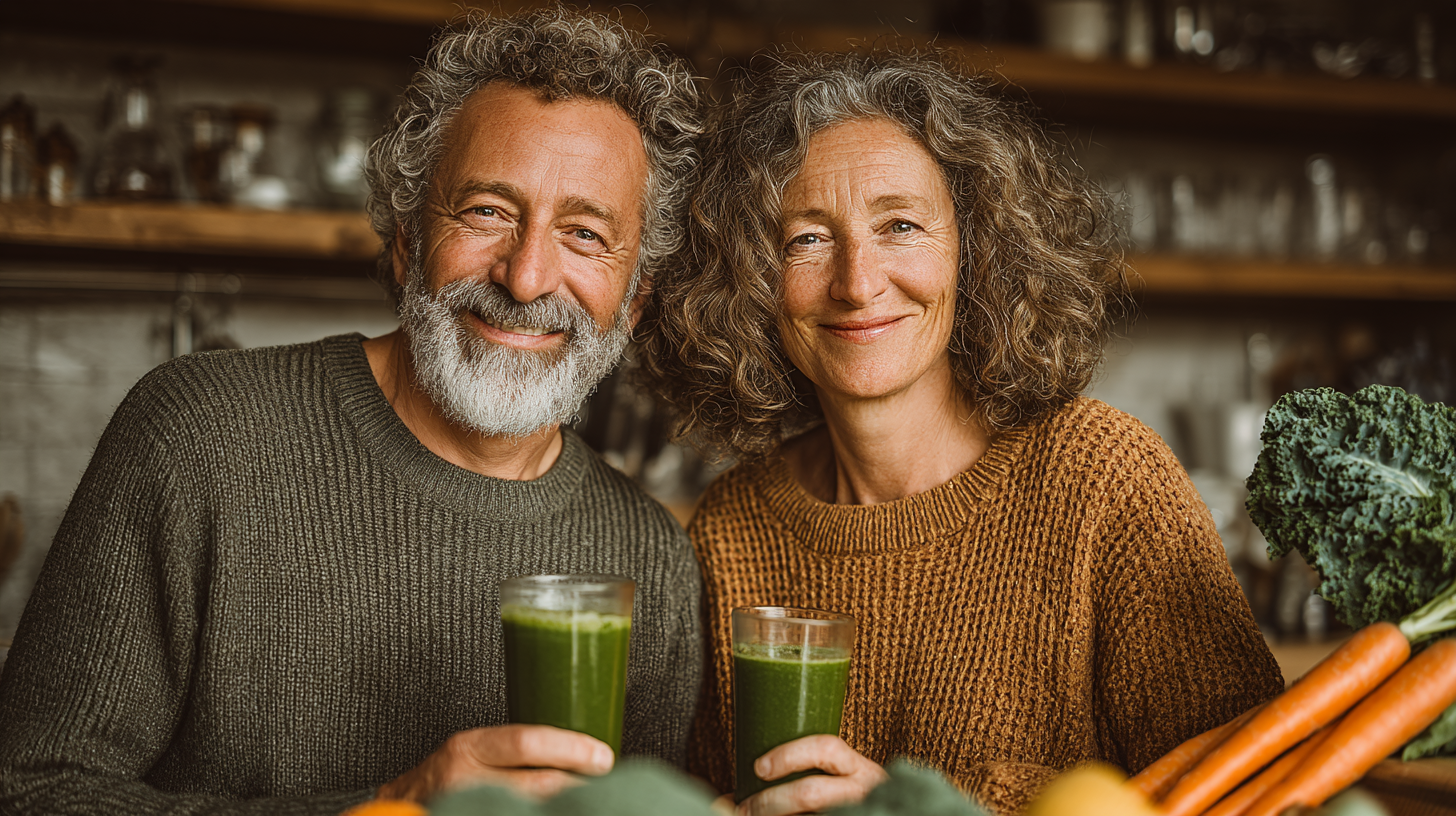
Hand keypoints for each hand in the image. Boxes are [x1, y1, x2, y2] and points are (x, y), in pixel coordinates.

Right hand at [376, 724, 613, 802]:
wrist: (401, 809)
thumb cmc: (444, 778)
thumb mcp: (474, 752)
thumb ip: (515, 752)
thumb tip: (580, 752)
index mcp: (469, 749)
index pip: (527, 743)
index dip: (571, 749)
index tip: (602, 757)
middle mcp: (465, 781)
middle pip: (537, 784)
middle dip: (577, 786)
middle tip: (605, 785)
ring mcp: (468, 807)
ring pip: (530, 809)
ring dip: (564, 807)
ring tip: (588, 803)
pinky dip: (542, 815)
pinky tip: (559, 812)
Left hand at [738, 735, 886, 815]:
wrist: (892, 815)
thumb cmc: (853, 798)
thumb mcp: (842, 778)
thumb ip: (806, 773)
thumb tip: (728, 796)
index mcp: (859, 769)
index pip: (826, 748)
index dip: (789, 755)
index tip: (759, 768)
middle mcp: (863, 791)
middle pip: (811, 792)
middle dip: (770, 802)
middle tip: (745, 808)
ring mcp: (859, 810)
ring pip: (813, 815)